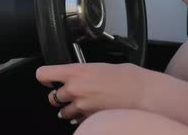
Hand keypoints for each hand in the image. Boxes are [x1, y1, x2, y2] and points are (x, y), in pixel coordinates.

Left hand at [35, 63, 150, 121]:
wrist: (144, 94)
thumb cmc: (127, 77)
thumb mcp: (100, 66)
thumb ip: (82, 72)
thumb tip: (76, 75)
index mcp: (75, 72)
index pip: (43, 74)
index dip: (44, 78)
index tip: (48, 80)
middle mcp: (74, 89)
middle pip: (52, 98)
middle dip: (59, 97)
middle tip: (72, 93)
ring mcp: (81, 107)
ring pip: (62, 112)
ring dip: (70, 109)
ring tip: (85, 103)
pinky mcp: (89, 120)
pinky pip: (77, 121)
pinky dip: (81, 118)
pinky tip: (93, 110)